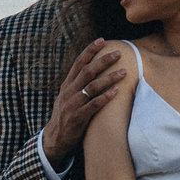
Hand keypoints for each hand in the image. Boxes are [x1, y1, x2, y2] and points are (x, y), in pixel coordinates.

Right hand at [42, 40, 129, 164]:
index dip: (89, 51)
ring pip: (92, 87)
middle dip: (103, 61)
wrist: (55, 139)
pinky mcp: (79, 117)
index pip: (78, 63)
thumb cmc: (65, 116)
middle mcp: (69, 92)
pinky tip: (116, 91)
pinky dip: (105, 97)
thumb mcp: (66, 97)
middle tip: (118, 53)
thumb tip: (90, 70)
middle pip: (87, 71)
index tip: (101, 41)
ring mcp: (73, 104)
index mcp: (67, 85)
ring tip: (124, 72)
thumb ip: (76, 85)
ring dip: (109, 78)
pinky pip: (94, 105)